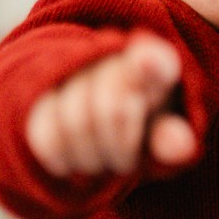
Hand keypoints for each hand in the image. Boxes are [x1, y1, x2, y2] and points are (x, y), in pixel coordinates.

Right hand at [25, 34, 197, 178]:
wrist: (94, 119)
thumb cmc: (141, 129)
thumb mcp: (164, 135)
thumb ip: (172, 139)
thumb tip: (182, 148)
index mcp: (156, 63)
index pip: (154, 61)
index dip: (150, 62)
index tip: (149, 63)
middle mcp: (111, 54)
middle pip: (112, 110)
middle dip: (121, 150)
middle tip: (127, 164)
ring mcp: (71, 67)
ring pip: (75, 124)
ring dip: (91, 158)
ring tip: (101, 161)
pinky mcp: (36, 89)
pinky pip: (45, 134)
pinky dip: (61, 159)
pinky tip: (71, 162)